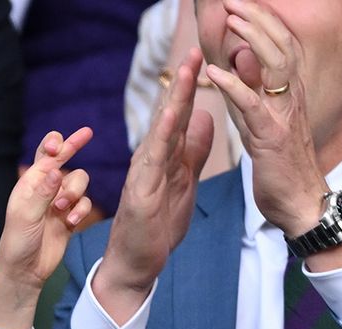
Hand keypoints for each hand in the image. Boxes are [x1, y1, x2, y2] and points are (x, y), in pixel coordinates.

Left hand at [0, 128, 94, 328]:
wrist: (26, 271)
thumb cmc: (18, 242)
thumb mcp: (26, 216)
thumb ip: (42, 192)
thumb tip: (57, 169)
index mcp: (29, 183)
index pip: (44, 155)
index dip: (55, 143)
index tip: (61, 143)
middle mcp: (45, 188)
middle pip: (66, 160)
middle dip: (74, 148)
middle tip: (87, 133)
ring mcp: (59, 202)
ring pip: (78, 182)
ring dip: (75, 192)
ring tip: (63, 208)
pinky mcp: (70, 217)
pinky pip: (84, 203)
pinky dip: (81, 209)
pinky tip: (72, 221)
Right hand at [95, 48, 214, 324]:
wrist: (137, 263)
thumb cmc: (157, 225)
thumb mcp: (184, 182)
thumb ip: (192, 151)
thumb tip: (204, 117)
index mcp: (164, 157)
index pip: (179, 116)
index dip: (191, 88)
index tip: (203, 59)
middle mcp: (151, 160)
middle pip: (168, 116)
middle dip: (182, 84)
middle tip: (195, 52)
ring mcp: (143, 176)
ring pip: (159, 134)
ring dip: (173, 104)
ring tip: (185, 76)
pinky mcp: (140, 195)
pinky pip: (151, 164)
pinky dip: (159, 141)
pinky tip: (169, 123)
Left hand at [202, 0, 328, 237]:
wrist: (302, 204)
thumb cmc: (283, 167)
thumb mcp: (267, 122)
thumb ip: (256, 91)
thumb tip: (245, 59)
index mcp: (291, 93)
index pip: (282, 45)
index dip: (263, 21)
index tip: (241, 4)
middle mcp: (292, 97)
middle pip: (281, 44)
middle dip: (258, 18)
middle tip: (232, 1)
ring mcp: (284, 115)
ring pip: (274, 65)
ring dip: (250, 38)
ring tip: (228, 20)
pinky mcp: (272, 137)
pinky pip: (252, 105)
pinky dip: (233, 85)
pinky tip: (214, 72)